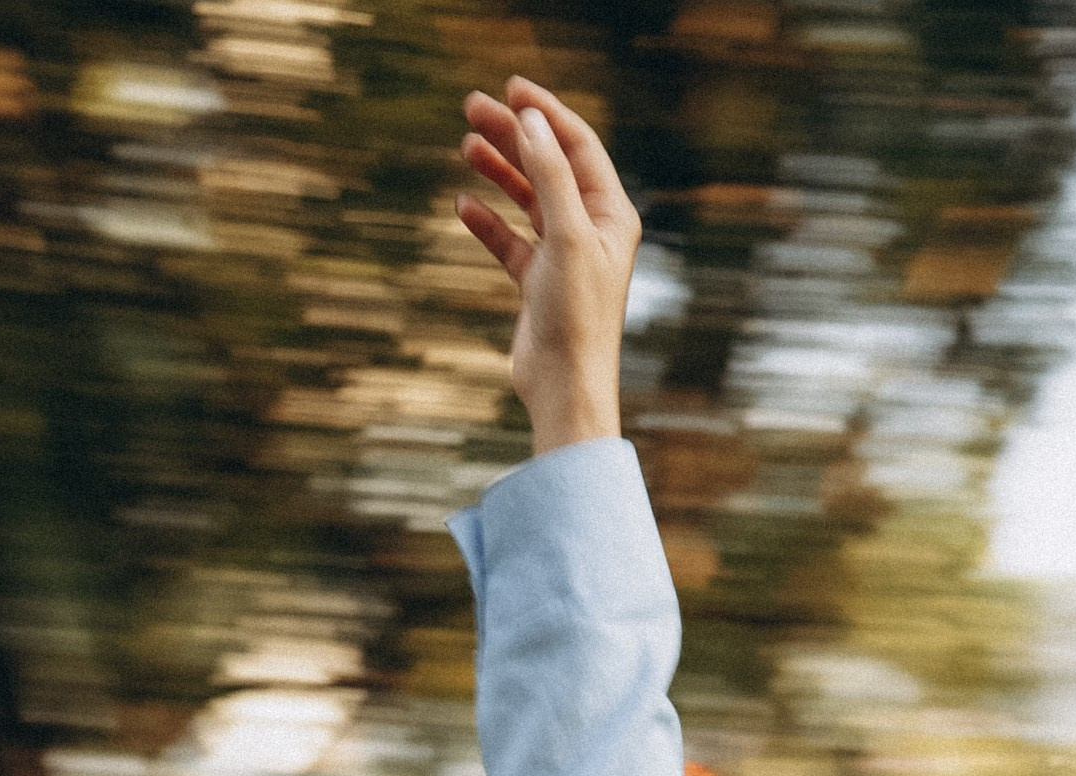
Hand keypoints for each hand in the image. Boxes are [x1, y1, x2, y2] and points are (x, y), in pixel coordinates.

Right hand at [457, 79, 639, 453]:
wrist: (564, 388)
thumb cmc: (576, 317)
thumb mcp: (566, 235)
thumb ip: (550, 174)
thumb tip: (530, 120)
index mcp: (611, 214)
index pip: (577, 145)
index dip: (545, 112)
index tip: (509, 88)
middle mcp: (591, 230)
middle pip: (549, 165)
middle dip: (512, 134)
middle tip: (471, 108)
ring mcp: (563, 256)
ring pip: (528, 198)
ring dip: (498, 170)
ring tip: (465, 146)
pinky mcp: (537, 284)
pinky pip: (510, 240)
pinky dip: (488, 221)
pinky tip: (464, 205)